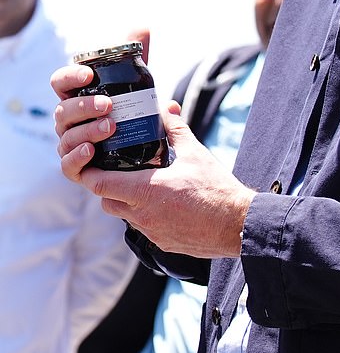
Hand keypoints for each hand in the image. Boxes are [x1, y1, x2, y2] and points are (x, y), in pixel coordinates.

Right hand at [51, 26, 151, 181]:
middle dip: (84, 106)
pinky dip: (77, 158)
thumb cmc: (130, 109)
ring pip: (65, 137)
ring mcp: (70, 144)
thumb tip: (144, 28)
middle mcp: (68, 120)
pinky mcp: (76, 167)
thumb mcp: (136, 82)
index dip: (70, 77)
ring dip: (86, 131)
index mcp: (76, 95)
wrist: (140, 148)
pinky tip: (92, 152)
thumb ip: (137, 56)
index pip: (60, 82)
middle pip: (62, 110)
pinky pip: (67, 165)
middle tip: (109, 104)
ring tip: (109, 127)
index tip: (89, 75)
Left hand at [92, 111, 254, 257]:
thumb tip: (168, 109)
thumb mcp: (195, 153)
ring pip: (124, 215)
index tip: (90, 162)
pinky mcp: (162, 242)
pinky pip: (143, 227)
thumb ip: (176, 130)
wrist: (236, 224)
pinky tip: (162, 201)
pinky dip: (144, 214)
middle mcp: (142, 215)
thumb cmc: (216, 189)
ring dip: (126, 200)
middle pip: (107, 201)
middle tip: (116, 169)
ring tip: (141, 183)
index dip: (89, 173)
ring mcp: (151, 232)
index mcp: (146, 190)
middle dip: (106, 186)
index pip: (100, 184)